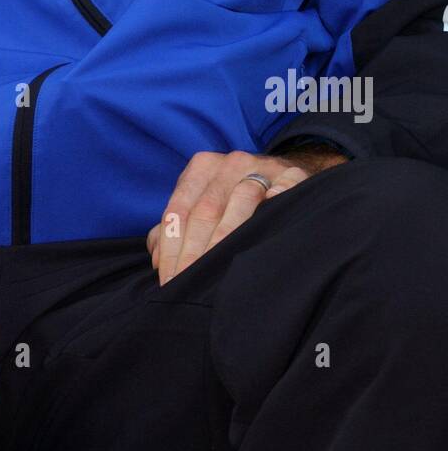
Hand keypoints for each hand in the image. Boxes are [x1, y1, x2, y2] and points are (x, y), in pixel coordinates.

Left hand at [146, 146, 348, 285]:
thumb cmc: (234, 195)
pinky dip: (277, 201)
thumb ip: (178, 225)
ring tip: (215, 273)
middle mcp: (229, 164)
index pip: (179, 211)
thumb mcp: (203, 199)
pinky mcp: (293, 174)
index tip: (169, 280)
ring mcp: (262, 167)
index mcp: (201, 168)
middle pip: (205, 211)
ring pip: (241, 202)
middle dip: (194, 253)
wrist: (282, 174)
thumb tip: (157, 258)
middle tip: (187, 286)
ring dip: (226, 240)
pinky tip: (268, 222)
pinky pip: (285, 189)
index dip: (171, 248)